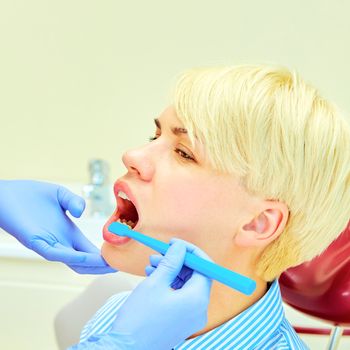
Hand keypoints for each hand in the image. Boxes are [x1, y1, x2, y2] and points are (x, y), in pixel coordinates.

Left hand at [0, 180, 114, 273]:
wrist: (6, 194)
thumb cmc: (31, 195)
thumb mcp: (60, 195)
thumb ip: (74, 201)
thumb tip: (82, 213)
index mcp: (68, 233)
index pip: (88, 250)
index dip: (103, 256)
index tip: (119, 258)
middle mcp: (61, 242)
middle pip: (84, 262)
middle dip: (101, 266)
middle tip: (120, 267)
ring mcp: (50, 244)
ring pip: (73, 262)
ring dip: (92, 265)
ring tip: (108, 265)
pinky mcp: (38, 243)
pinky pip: (58, 255)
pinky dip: (74, 258)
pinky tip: (87, 257)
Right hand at [110, 238, 212, 348]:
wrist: (125, 349)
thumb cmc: (139, 319)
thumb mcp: (155, 282)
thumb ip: (171, 261)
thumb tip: (180, 247)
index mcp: (197, 299)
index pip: (204, 267)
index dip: (190, 252)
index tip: (176, 244)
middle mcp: (199, 310)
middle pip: (195, 275)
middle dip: (178, 261)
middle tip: (161, 252)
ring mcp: (190, 317)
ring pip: (186, 284)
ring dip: (171, 271)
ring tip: (152, 264)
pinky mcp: (181, 321)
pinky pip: (180, 296)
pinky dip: (169, 284)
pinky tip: (153, 276)